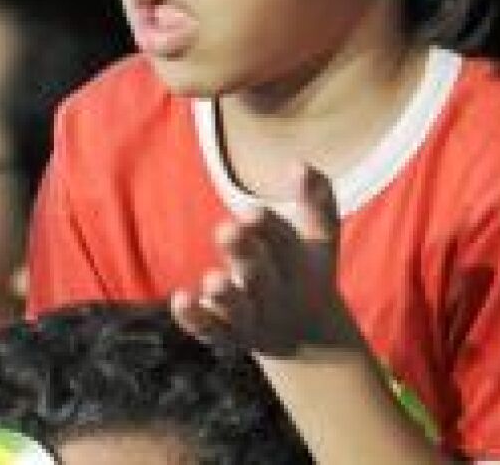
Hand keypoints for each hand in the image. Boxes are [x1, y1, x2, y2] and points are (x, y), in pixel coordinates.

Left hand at [170, 165, 356, 357]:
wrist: (306, 336)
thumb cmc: (303, 268)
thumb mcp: (319, 238)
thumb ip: (316, 199)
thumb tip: (297, 164)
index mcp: (300, 267)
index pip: (285, 245)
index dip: (268, 228)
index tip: (250, 210)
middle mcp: (277, 295)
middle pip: (260, 276)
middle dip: (244, 254)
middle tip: (226, 230)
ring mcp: (253, 318)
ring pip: (238, 310)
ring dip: (225, 296)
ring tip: (213, 280)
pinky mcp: (227, 335)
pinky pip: (210, 330)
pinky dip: (195, 318)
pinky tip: (180, 300)